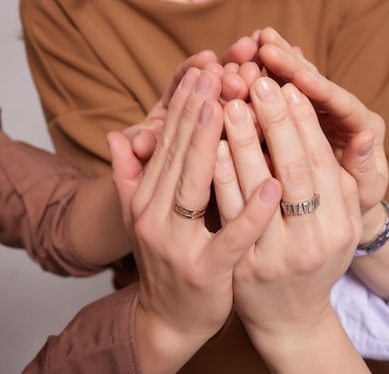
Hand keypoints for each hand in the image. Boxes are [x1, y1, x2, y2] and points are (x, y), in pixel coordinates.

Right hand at [108, 68, 280, 371]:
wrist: (170, 318)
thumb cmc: (166, 259)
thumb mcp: (142, 216)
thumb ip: (129, 176)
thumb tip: (116, 134)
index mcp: (145, 200)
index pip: (166, 145)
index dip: (183, 106)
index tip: (201, 70)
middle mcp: (155, 218)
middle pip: (179, 156)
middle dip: (198, 111)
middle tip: (217, 71)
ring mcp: (178, 246)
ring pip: (198, 187)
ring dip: (216, 146)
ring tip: (234, 107)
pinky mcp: (206, 272)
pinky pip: (232, 237)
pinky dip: (251, 212)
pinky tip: (273, 186)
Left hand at [214, 77, 364, 370]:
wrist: (291, 318)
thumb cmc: (316, 259)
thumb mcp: (340, 225)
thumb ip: (343, 182)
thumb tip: (356, 130)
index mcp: (342, 224)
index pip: (322, 161)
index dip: (305, 121)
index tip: (290, 85)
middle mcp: (315, 241)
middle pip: (294, 169)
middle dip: (276, 120)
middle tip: (259, 81)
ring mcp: (278, 256)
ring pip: (259, 188)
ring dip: (244, 141)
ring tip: (232, 101)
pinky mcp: (245, 267)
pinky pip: (230, 214)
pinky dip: (221, 176)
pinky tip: (211, 145)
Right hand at [222, 28, 387, 219]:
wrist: (343, 206)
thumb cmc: (356, 202)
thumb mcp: (365, 189)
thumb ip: (364, 166)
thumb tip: (366, 137)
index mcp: (361, 124)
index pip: (338, 101)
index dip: (317, 87)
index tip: (296, 73)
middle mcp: (338, 111)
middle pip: (314, 82)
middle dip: (290, 62)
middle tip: (265, 41)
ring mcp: (316, 110)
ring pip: (295, 80)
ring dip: (275, 60)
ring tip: (255, 39)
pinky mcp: (297, 114)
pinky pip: (281, 91)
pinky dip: (267, 74)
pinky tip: (251, 55)